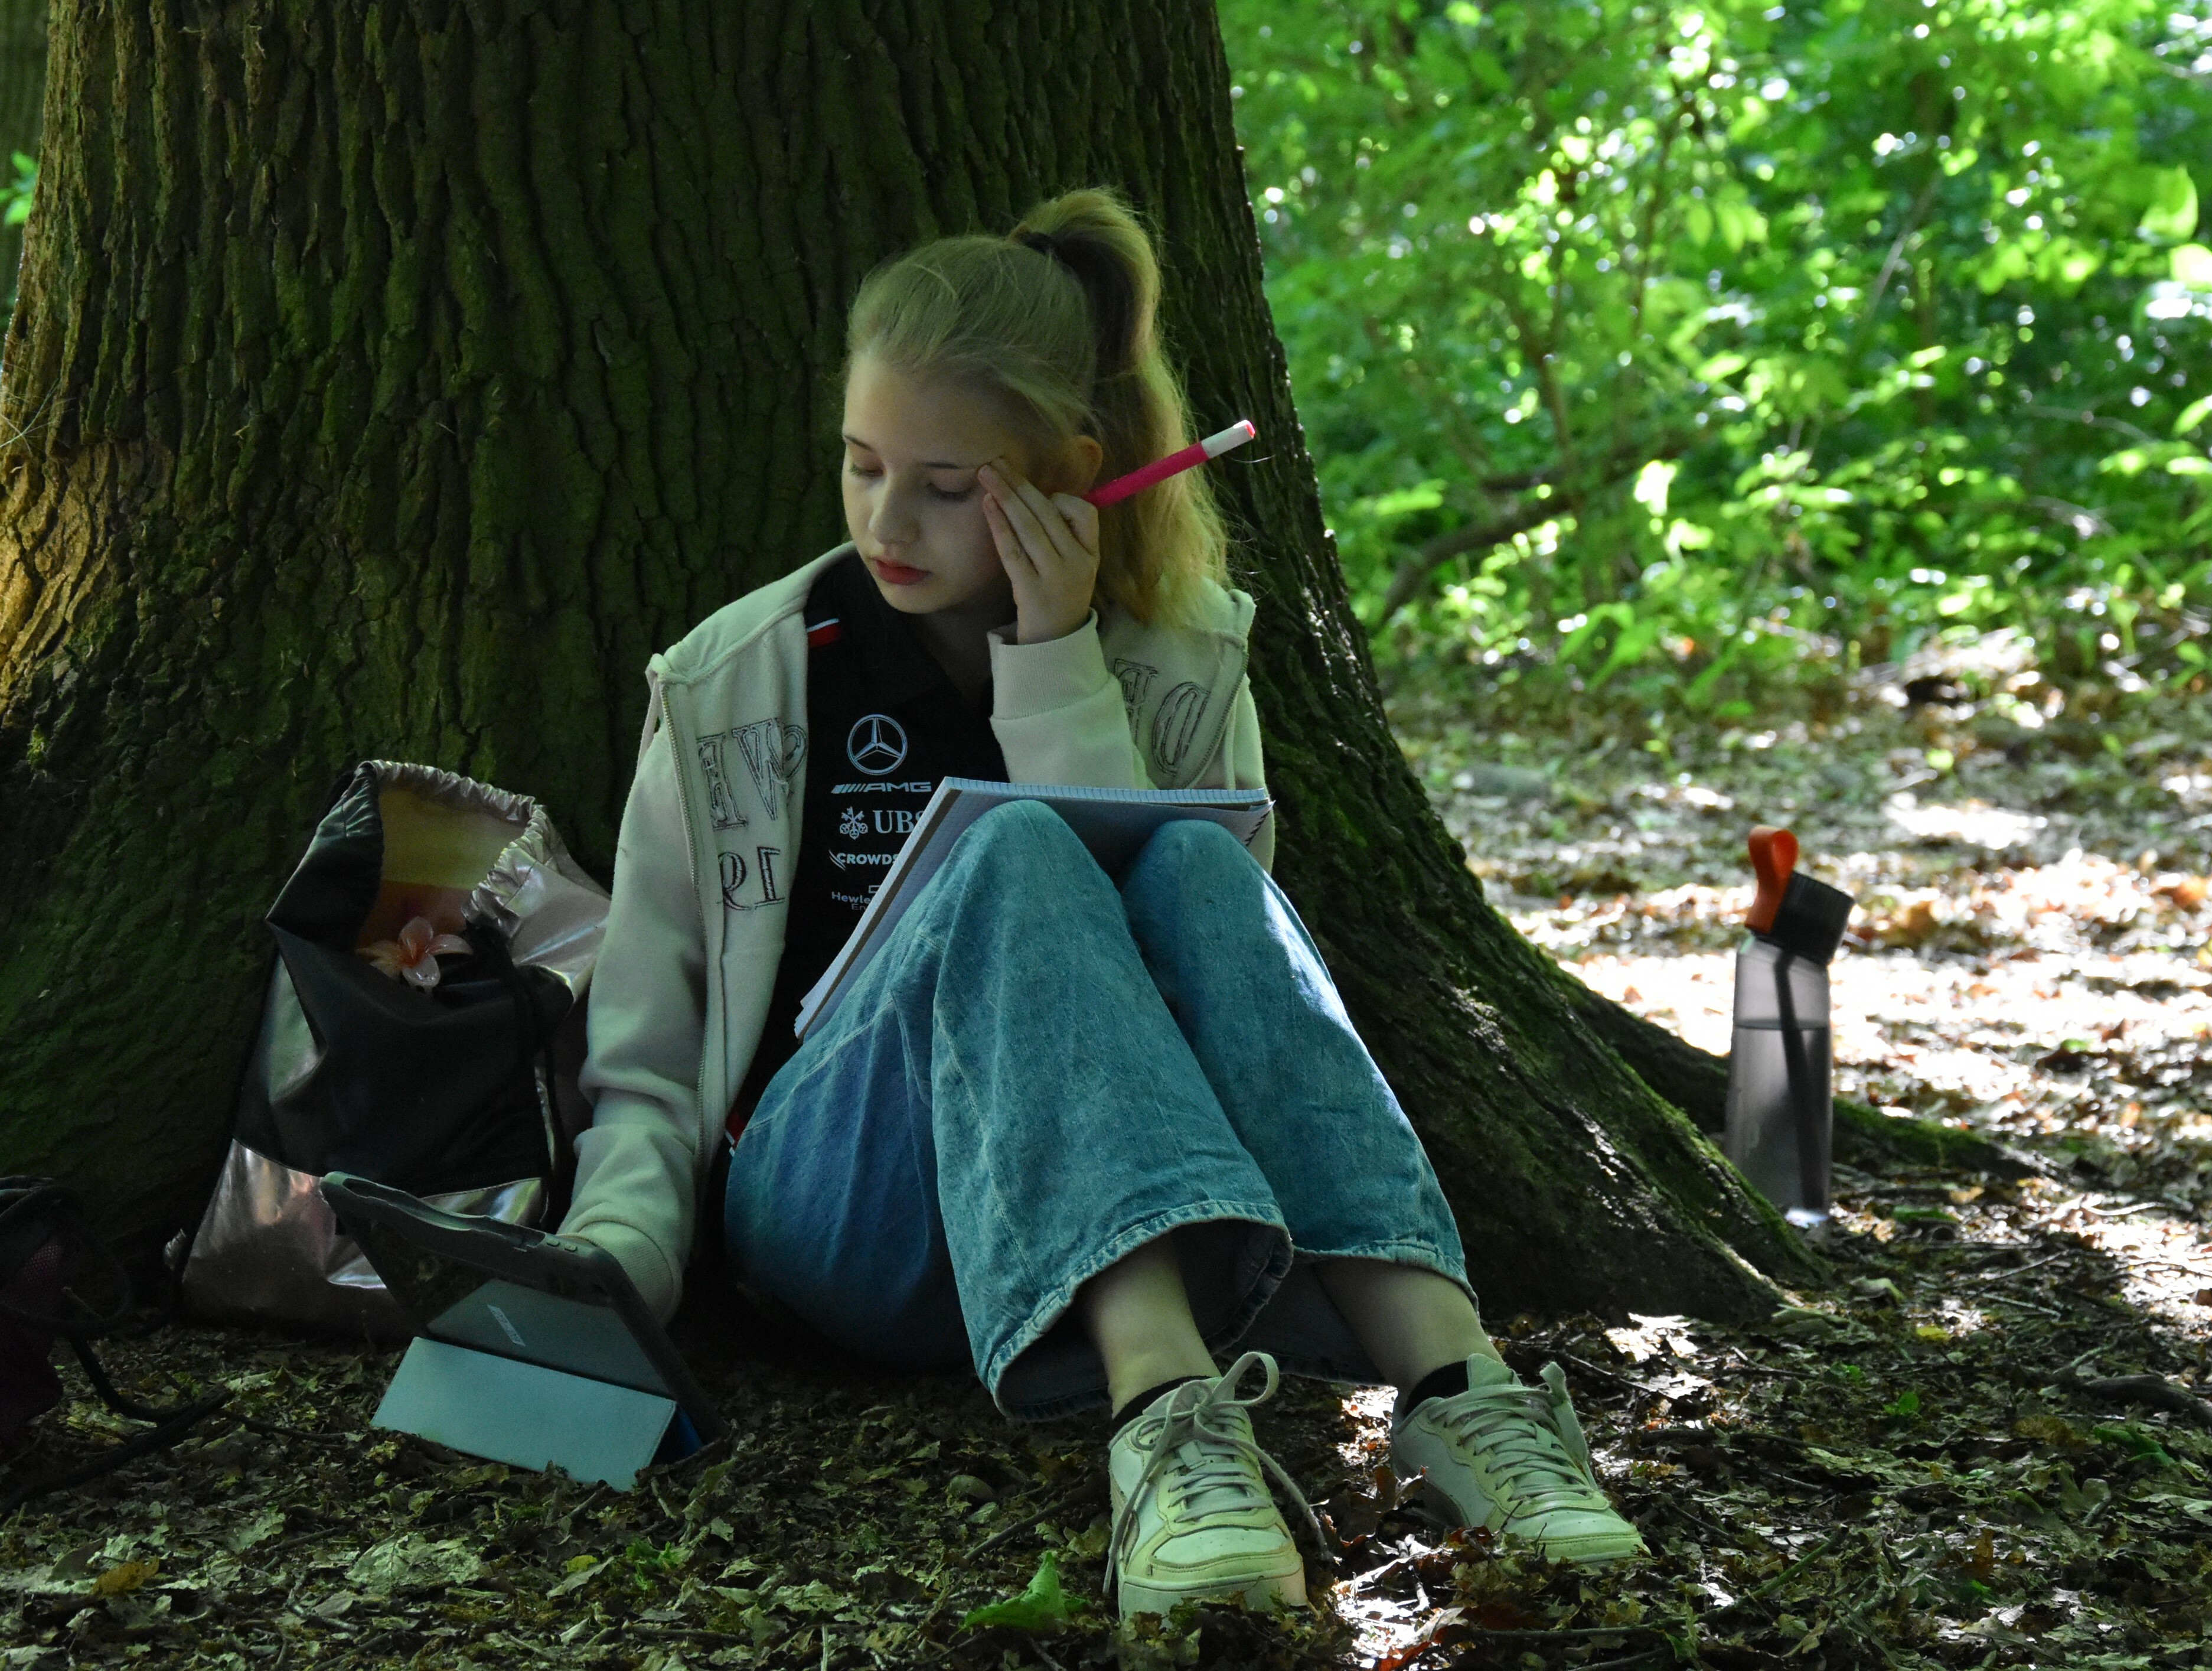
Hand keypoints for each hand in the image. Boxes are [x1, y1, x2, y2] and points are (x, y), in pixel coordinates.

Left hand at [979, 459, 1099, 644]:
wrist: (1053, 646)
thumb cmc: (1057, 599)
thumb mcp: (1074, 568)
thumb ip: (1064, 536)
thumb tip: (1036, 496)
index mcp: (1090, 555)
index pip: (1085, 514)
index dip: (1061, 499)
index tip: (1040, 495)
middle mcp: (1077, 564)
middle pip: (1049, 514)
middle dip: (1021, 484)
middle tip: (997, 462)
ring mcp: (1055, 578)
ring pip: (1030, 527)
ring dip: (1007, 496)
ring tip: (986, 474)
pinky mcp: (1031, 590)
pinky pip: (1013, 551)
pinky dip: (999, 525)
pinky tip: (988, 506)